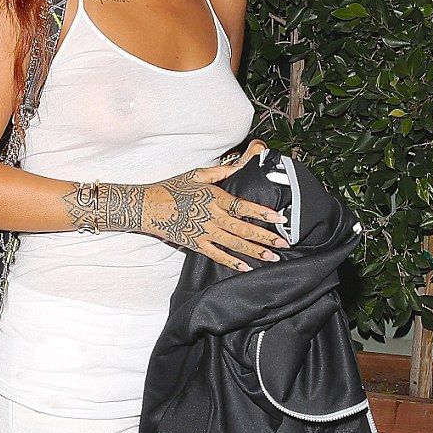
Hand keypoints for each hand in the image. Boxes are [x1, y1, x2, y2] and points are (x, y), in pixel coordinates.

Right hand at [137, 159, 288, 270]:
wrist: (148, 206)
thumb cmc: (172, 187)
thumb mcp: (196, 174)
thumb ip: (220, 171)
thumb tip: (240, 166)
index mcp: (214, 197)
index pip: (243, 206)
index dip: (262, 213)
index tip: (280, 218)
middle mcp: (211, 216)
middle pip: (243, 229)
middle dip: (266, 237)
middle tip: (284, 244)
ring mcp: (204, 232)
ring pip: (234, 244)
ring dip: (254, 251)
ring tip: (272, 257)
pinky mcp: (195, 244)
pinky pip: (216, 255)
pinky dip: (231, 262)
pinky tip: (246, 267)